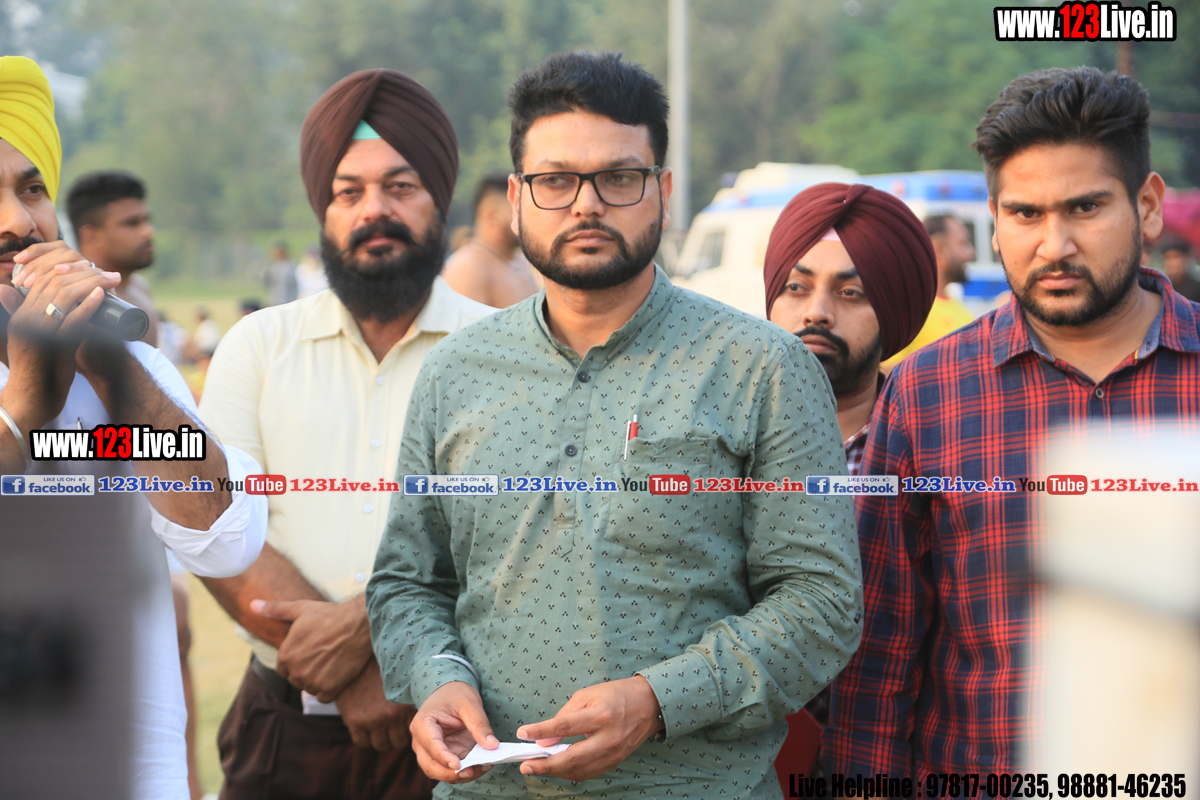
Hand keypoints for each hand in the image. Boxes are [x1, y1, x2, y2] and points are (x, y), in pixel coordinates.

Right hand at [0, 245, 119, 429]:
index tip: (94, 269)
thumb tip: (70, 307)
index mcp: (22, 316)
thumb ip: (49, 323)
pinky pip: (71, 319)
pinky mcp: (52, 345)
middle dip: (85, 273)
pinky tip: (101, 295)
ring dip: (91, 283)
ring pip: (63, 295)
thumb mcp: (41, 341)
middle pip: (55, 282)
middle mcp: (27, 319)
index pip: (43, 280)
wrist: (32, 400)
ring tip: (111, 280)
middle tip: (110, 274)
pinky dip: (87, 305)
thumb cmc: (40, 372)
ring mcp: (38, 331)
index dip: (70, 270)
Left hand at [251, 597, 372, 700]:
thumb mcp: (300, 609)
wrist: (358, 624)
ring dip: (318, 680)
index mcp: (286, 655)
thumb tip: (252, 605)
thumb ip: (274, 610)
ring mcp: (313, 681)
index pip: (284, 668)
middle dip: (307, 670)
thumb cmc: (329, 615)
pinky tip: (337, 674)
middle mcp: (296, 671)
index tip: (310, 651)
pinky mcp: (330, 688)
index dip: (296, 659)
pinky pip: (324, 697)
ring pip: (310, 688)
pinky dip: (329, 689)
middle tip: (322, 656)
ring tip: (331, 663)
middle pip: (297, 679)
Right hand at [335, 657, 416, 750]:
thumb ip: (410, 704)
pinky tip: (365, 727)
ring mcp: (371, 720)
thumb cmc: (383, 673)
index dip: (408, 729)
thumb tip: (422, 723)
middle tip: (391, 727)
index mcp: (405, 706)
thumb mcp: (403, 686)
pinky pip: (362, 742)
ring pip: (381, 745)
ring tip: (379, 727)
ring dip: (381, 738)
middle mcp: (389, 715)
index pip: (412, 732)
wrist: (358, 660)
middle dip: (395, 736)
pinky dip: (364, 738)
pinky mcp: (354, 721)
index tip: (403, 722)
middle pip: (397, 742)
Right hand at [410, 681, 497, 782]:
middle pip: (430, 765)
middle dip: (451, 773)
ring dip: (459, 775)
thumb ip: (479, 724)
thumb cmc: (456, 694)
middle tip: (473, 771)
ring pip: (439, 772)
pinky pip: (450, 769)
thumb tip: (492, 746)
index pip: (431, 745)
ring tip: (482, 768)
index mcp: (423, 723)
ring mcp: (430, 751)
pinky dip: (464, 771)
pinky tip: (481, 766)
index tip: (458, 765)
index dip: (444, 757)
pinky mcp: (443, 756)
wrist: (451, 692)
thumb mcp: (470, 704)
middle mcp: (421, 741)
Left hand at [515, 675, 662, 781]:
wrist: (650, 705)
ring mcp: (613, 754)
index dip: (541, 731)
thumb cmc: (616, 695)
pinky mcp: (615, 762)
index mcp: (601, 715)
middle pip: (572, 758)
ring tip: (537, 767)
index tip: (523, 734)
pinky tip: (557, 768)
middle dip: (545, 765)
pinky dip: (570, 772)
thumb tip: (544, 740)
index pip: (565, 727)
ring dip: (555, 771)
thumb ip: (564, 716)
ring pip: (579, 770)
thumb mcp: (588, 694)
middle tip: (525, 765)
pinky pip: (588, 773)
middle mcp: (608, 738)